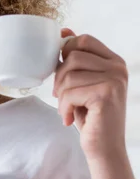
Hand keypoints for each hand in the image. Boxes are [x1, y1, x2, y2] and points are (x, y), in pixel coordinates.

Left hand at [53, 28, 128, 160]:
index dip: (65, 54)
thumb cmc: (90, 115)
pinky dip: (63, 108)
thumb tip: (64, 30)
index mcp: (114, 61)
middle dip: (60, 78)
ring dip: (60, 96)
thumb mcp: (81, 82)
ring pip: (68, 75)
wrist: (104, 148)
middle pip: (72, 57)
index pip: (83, 39)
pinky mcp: (106, 95)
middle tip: (62, 96)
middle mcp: (118, 68)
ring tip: (68, 109)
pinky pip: (69, 93)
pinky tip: (70, 118)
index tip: (63, 76)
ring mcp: (114, 80)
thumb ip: (76, 58)